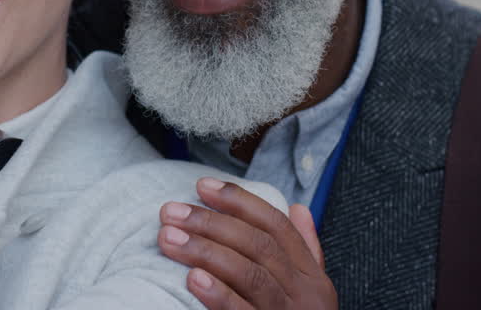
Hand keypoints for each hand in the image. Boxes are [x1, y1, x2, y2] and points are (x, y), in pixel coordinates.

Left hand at [159, 178, 336, 309]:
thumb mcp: (311, 292)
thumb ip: (306, 251)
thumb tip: (299, 209)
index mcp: (312, 278)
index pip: (276, 226)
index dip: (239, 201)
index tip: (201, 186)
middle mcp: (305, 295)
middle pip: (258, 245)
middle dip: (211, 222)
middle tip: (170, 211)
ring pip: (249, 273)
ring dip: (205, 250)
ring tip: (168, 238)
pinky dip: (219, 294)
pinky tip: (192, 278)